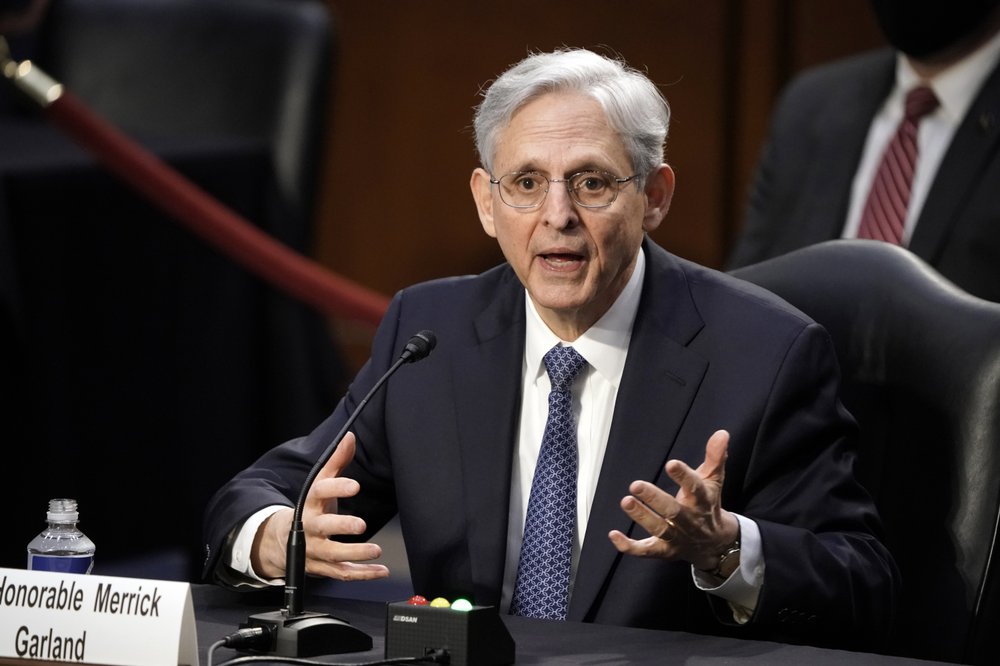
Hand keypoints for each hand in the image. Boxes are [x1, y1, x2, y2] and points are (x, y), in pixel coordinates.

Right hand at [250, 432, 389, 581]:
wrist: (282, 540)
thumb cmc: (311, 507)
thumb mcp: (320, 483)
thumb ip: (336, 461)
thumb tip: (350, 437)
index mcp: (310, 502)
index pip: (320, 492)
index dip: (337, 488)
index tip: (355, 485)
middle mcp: (310, 527)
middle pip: (322, 527)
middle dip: (341, 526)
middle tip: (361, 524)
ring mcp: (314, 550)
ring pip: (332, 555)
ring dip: (354, 554)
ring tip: (376, 550)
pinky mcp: (322, 568)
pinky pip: (341, 573)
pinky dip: (362, 574)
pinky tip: (381, 570)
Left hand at [608, 429, 739, 572]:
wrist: (716, 545)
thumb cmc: (709, 505)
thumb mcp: (714, 481)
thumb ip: (715, 457)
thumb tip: (721, 432)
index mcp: (702, 501)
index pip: (695, 488)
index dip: (684, 476)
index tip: (671, 464)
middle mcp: (690, 520)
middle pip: (673, 511)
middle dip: (655, 499)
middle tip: (635, 485)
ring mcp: (676, 537)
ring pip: (658, 529)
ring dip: (642, 517)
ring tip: (626, 501)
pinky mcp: (664, 551)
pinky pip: (645, 551)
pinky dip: (629, 546)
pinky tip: (613, 534)